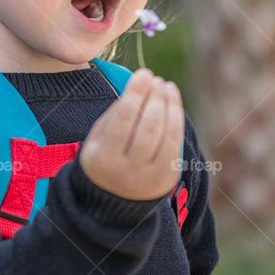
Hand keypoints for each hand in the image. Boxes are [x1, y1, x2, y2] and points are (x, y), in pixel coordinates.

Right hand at [79, 68, 184, 200]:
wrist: (112, 201)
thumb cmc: (104, 156)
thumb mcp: (98, 137)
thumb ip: (116, 113)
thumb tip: (141, 85)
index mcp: (103, 158)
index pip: (123, 120)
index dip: (136, 94)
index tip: (144, 73)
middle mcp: (127, 171)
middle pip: (148, 128)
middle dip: (155, 99)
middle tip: (156, 80)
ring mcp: (149, 178)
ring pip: (165, 136)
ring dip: (169, 106)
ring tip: (166, 86)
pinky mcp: (167, 179)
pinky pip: (175, 144)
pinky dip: (176, 120)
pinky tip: (173, 103)